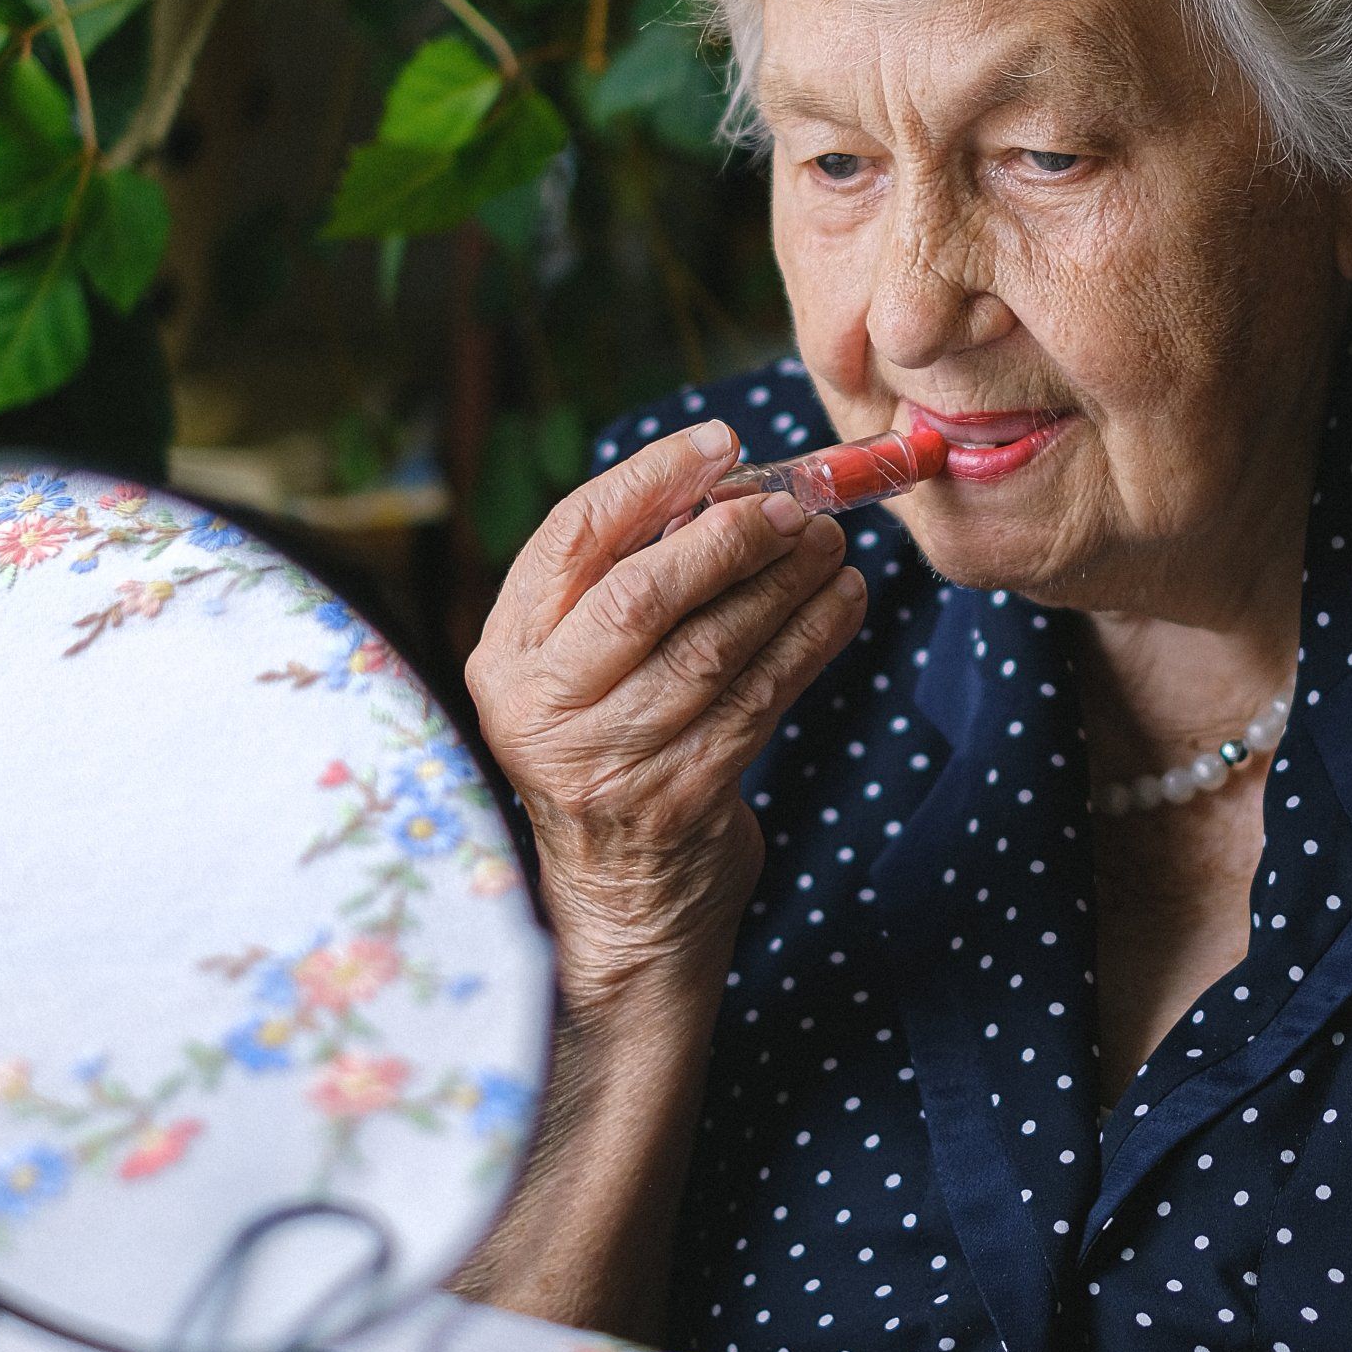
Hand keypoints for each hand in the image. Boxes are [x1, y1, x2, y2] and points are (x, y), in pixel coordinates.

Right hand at [467, 418, 866, 1019]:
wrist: (626, 908)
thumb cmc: (616, 756)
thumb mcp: (584, 674)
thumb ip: (621, 587)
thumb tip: (725, 482)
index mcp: (508, 655)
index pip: (571, 538)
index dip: (651, 479)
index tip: (721, 443)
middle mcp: (541, 708)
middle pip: (641, 594)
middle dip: (728, 537)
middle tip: (794, 503)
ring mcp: (607, 761)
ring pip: (711, 647)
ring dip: (784, 586)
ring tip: (830, 546)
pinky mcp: (677, 800)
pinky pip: (758, 700)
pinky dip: (809, 643)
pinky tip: (843, 606)